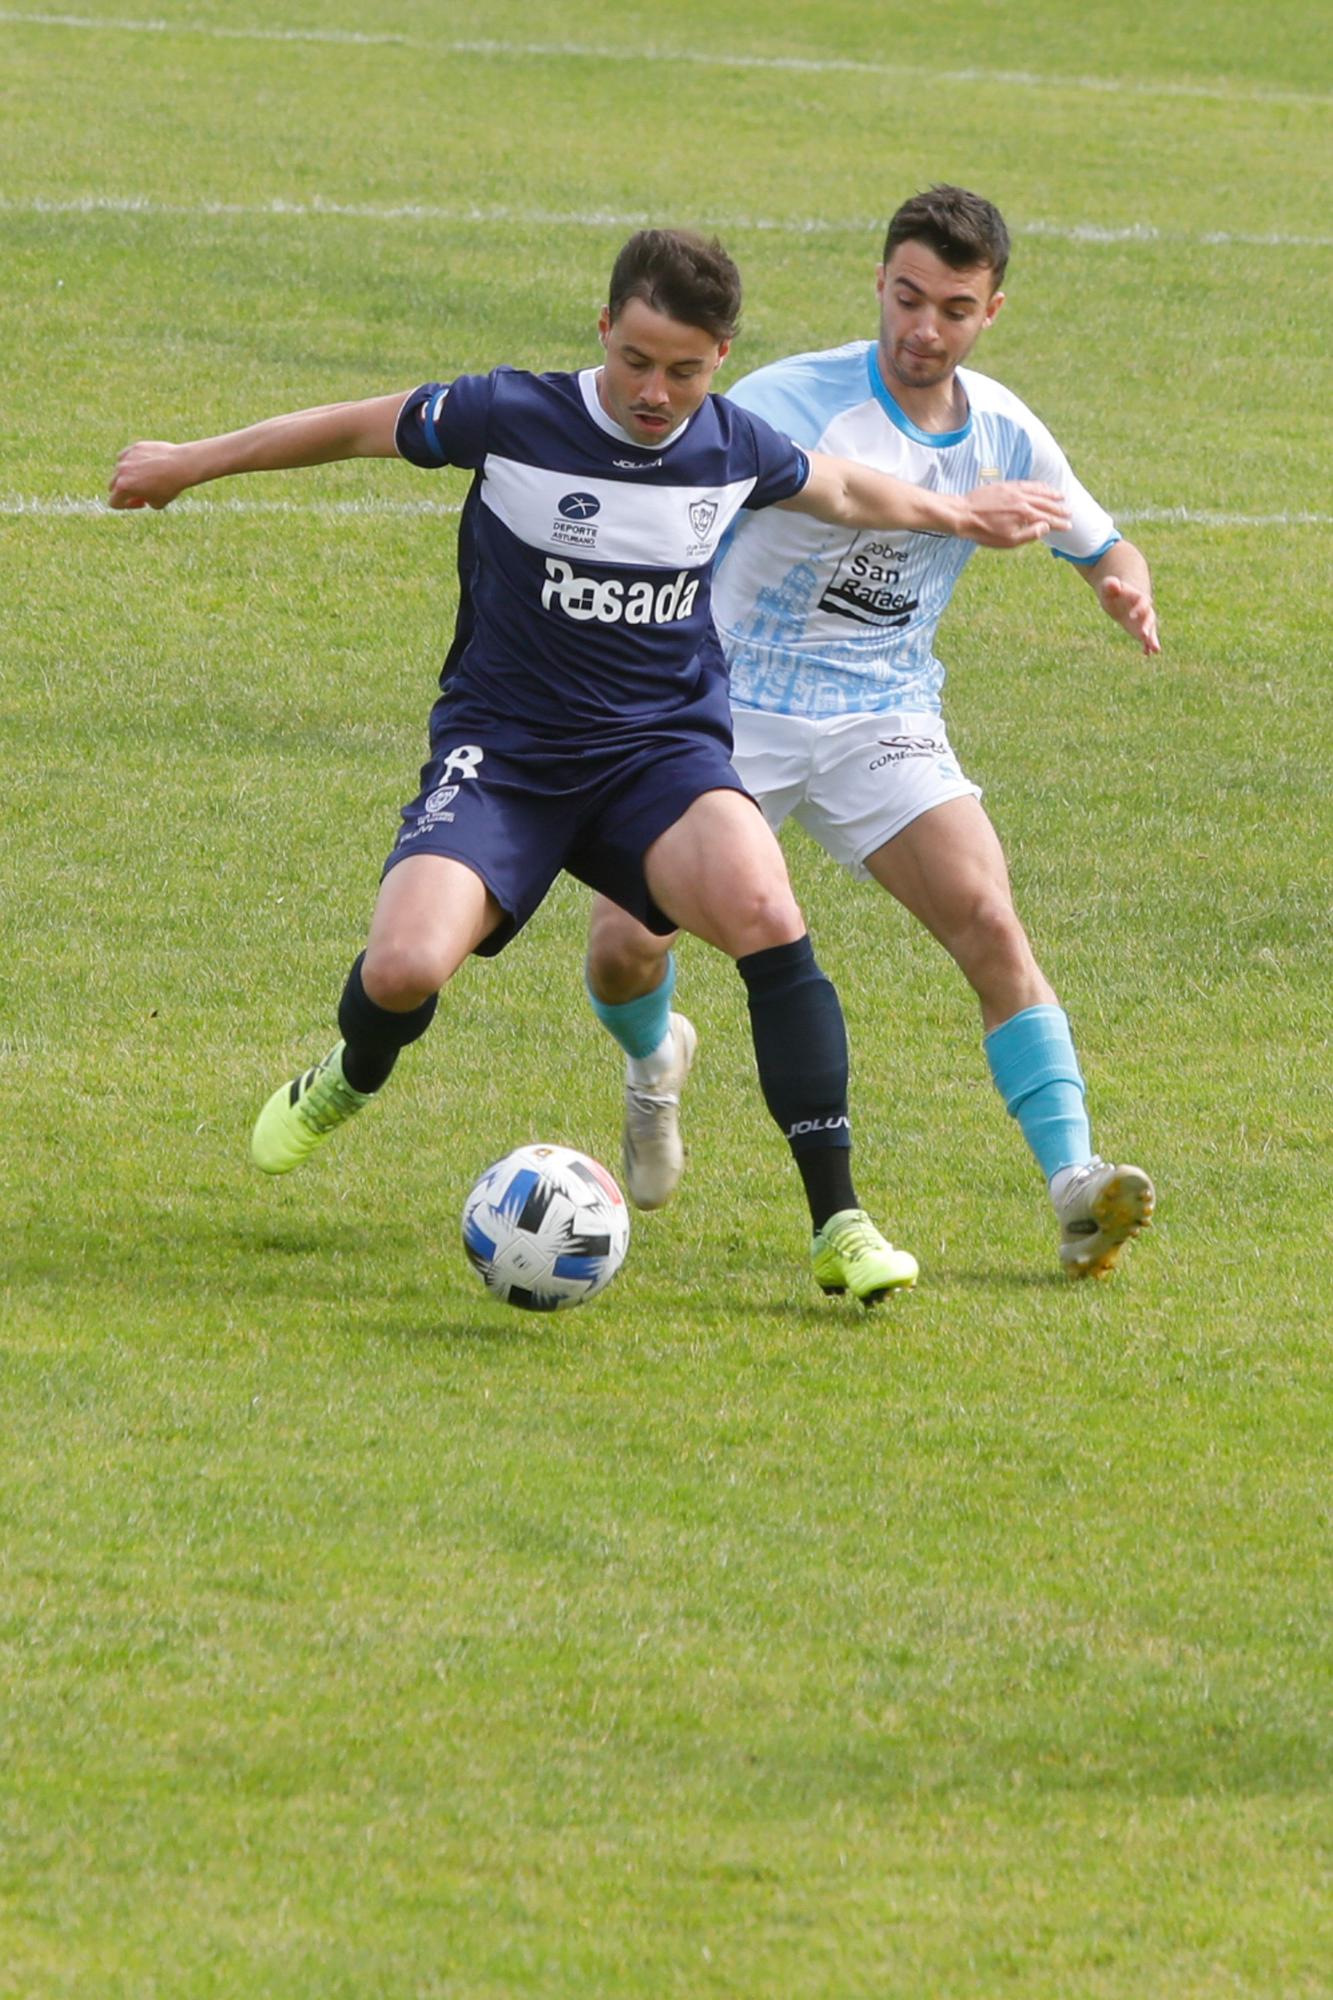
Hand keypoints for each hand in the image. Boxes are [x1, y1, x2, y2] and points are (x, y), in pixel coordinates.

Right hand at [108, 441, 190, 510]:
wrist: (182, 465)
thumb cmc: (170, 487)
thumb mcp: (156, 504)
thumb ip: (141, 501)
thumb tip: (135, 496)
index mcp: (123, 488)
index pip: (113, 502)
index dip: (127, 506)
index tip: (141, 502)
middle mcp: (121, 472)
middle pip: (113, 486)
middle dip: (124, 490)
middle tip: (142, 491)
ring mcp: (127, 458)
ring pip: (119, 470)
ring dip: (128, 475)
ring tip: (146, 477)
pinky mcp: (134, 448)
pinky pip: (126, 457)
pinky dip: (132, 462)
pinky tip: (145, 465)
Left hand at [957, 480, 1072, 548]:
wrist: (963, 515)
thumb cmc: (984, 532)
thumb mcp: (1008, 541)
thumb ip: (1030, 534)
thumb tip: (1046, 527)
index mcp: (1025, 514)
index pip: (1048, 519)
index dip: (1060, 523)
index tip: (1069, 526)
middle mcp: (1023, 500)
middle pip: (1047, 503)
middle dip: (1059, 508)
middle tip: (1069, 512)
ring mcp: (1015, 490)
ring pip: (1039, 490)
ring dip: (1052, 493)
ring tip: (1061, 496)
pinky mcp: (1006, 485)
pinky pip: (1027, 483)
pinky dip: (1038, 485)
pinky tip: (1042, 486)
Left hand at [1099, 573, 1160, 653]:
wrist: (1117, 598)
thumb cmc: (1111, 591)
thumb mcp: (1108, 586)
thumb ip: (1111, 585)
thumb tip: (1114, 584)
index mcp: (1139, 597)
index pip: (1143, 602)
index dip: (1139, 608)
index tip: (1131, 616)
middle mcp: (1145, 609)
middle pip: (1150, 617)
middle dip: (1148, 626)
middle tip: (1144, 635)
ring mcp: (1144, 621)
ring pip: (1151, 630)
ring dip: (1152, 639)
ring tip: (1156, 650)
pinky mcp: (1141, 630)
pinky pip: (1146, 639)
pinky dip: (1147, 646)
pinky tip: (1147, 654)